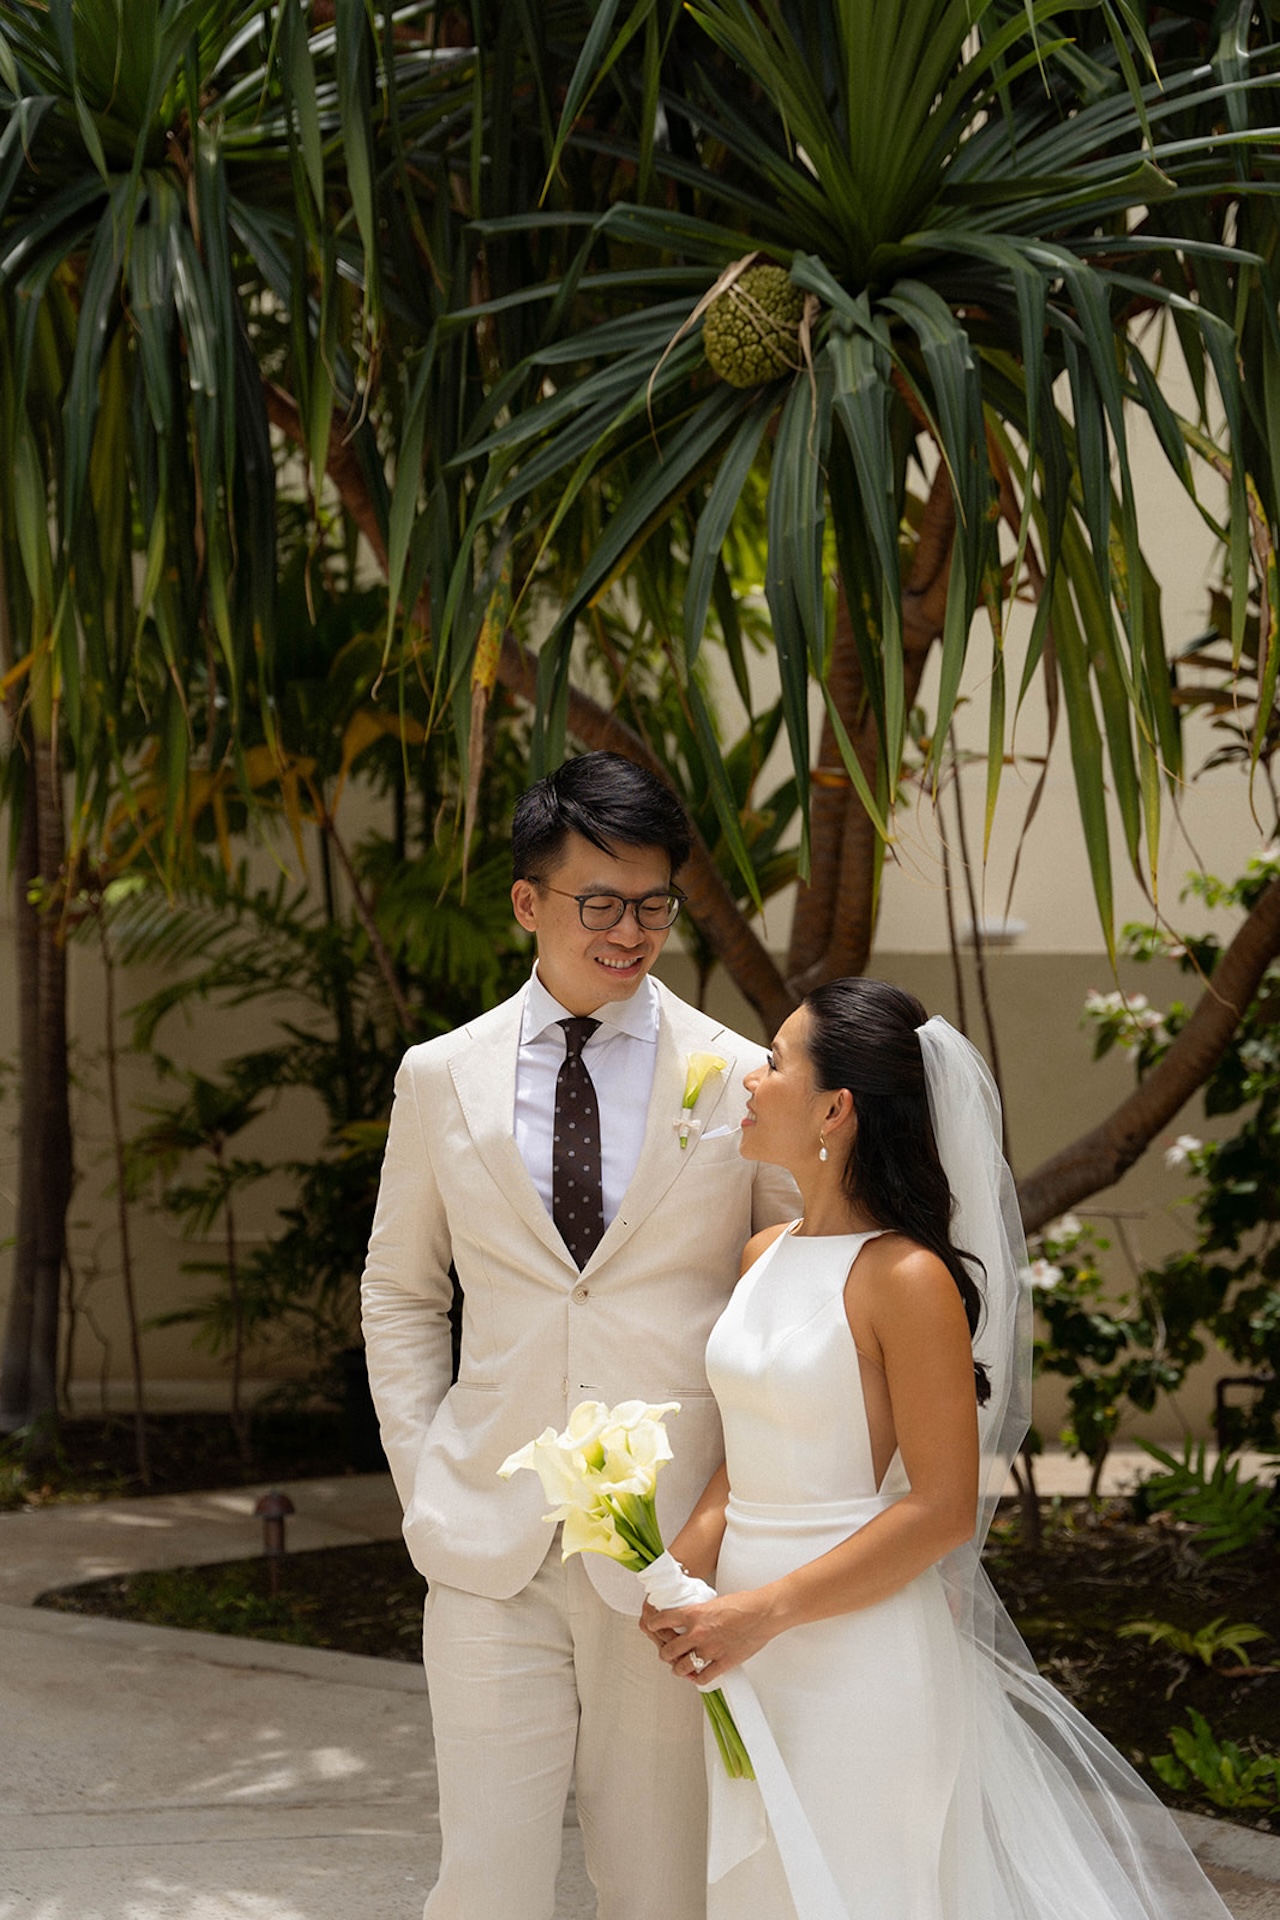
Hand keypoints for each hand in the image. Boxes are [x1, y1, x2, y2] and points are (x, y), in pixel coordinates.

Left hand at [646, 1590, 778, 1685]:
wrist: (763, 1613)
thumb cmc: (744, 1604)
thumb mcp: (714, 1602)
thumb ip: (699, 1613)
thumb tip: (691, 1619)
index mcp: (695, 1614)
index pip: (663, 1620)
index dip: (653, 1625)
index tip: (652, 1627)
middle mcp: (698, 1633)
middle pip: (668, 1651)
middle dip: (665, 1654)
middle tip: (667, 1653)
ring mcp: (710, 1650)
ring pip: (682, 1667)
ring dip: (678, 1669)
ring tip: (680, 1667)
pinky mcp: (723, 1663)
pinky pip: (703, 1678)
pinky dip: (697, 1680)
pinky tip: (697, 1677)